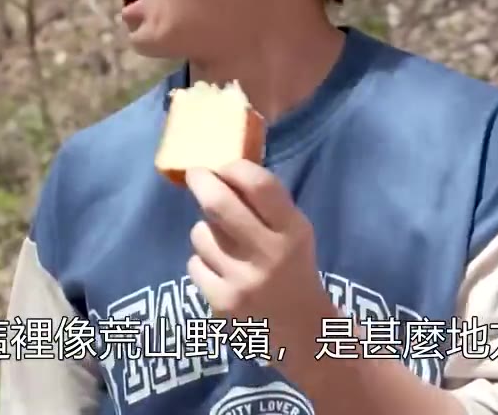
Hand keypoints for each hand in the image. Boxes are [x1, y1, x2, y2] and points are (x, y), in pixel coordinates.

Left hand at [185, 160, 335, 354]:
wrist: (302, 331)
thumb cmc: (293, 268)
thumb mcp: (294, 232)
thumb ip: (265, 205)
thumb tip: (222, 169)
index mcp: (293, 231)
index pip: (259, 185)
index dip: (234, 168)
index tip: (223, 165)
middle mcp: (269, 254)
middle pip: (219, 204)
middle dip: (201, 181)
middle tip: (196, 175)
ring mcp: (242, 281)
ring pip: (201, 234)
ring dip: (206, 231)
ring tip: (223, 244)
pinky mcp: (222, 303)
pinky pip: (195, 264)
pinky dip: (204, 262)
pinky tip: (221, 272)